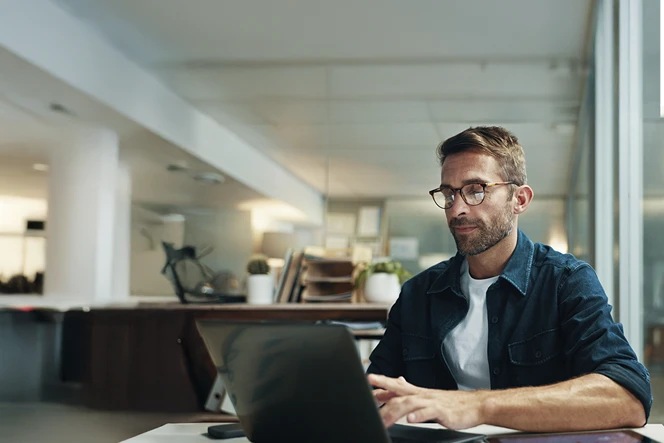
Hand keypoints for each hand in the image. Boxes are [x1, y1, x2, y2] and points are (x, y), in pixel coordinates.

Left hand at [367, 373, 487, 429]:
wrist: (475, 405)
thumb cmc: (452, 403)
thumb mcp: (428, 396)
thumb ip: (412, 391)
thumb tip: (398, 381)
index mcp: (418, 392)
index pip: (396, 384)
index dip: (381, 382)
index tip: (367, 381)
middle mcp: (422, 395)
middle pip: (399, 391)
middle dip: (383, 391)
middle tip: (369, 395)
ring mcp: (432, 402)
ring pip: (410, 403)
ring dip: (396, 410)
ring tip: (384, 418)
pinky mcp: (442, 411)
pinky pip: (429, 412)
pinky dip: (420, 415)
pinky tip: (411, 420)